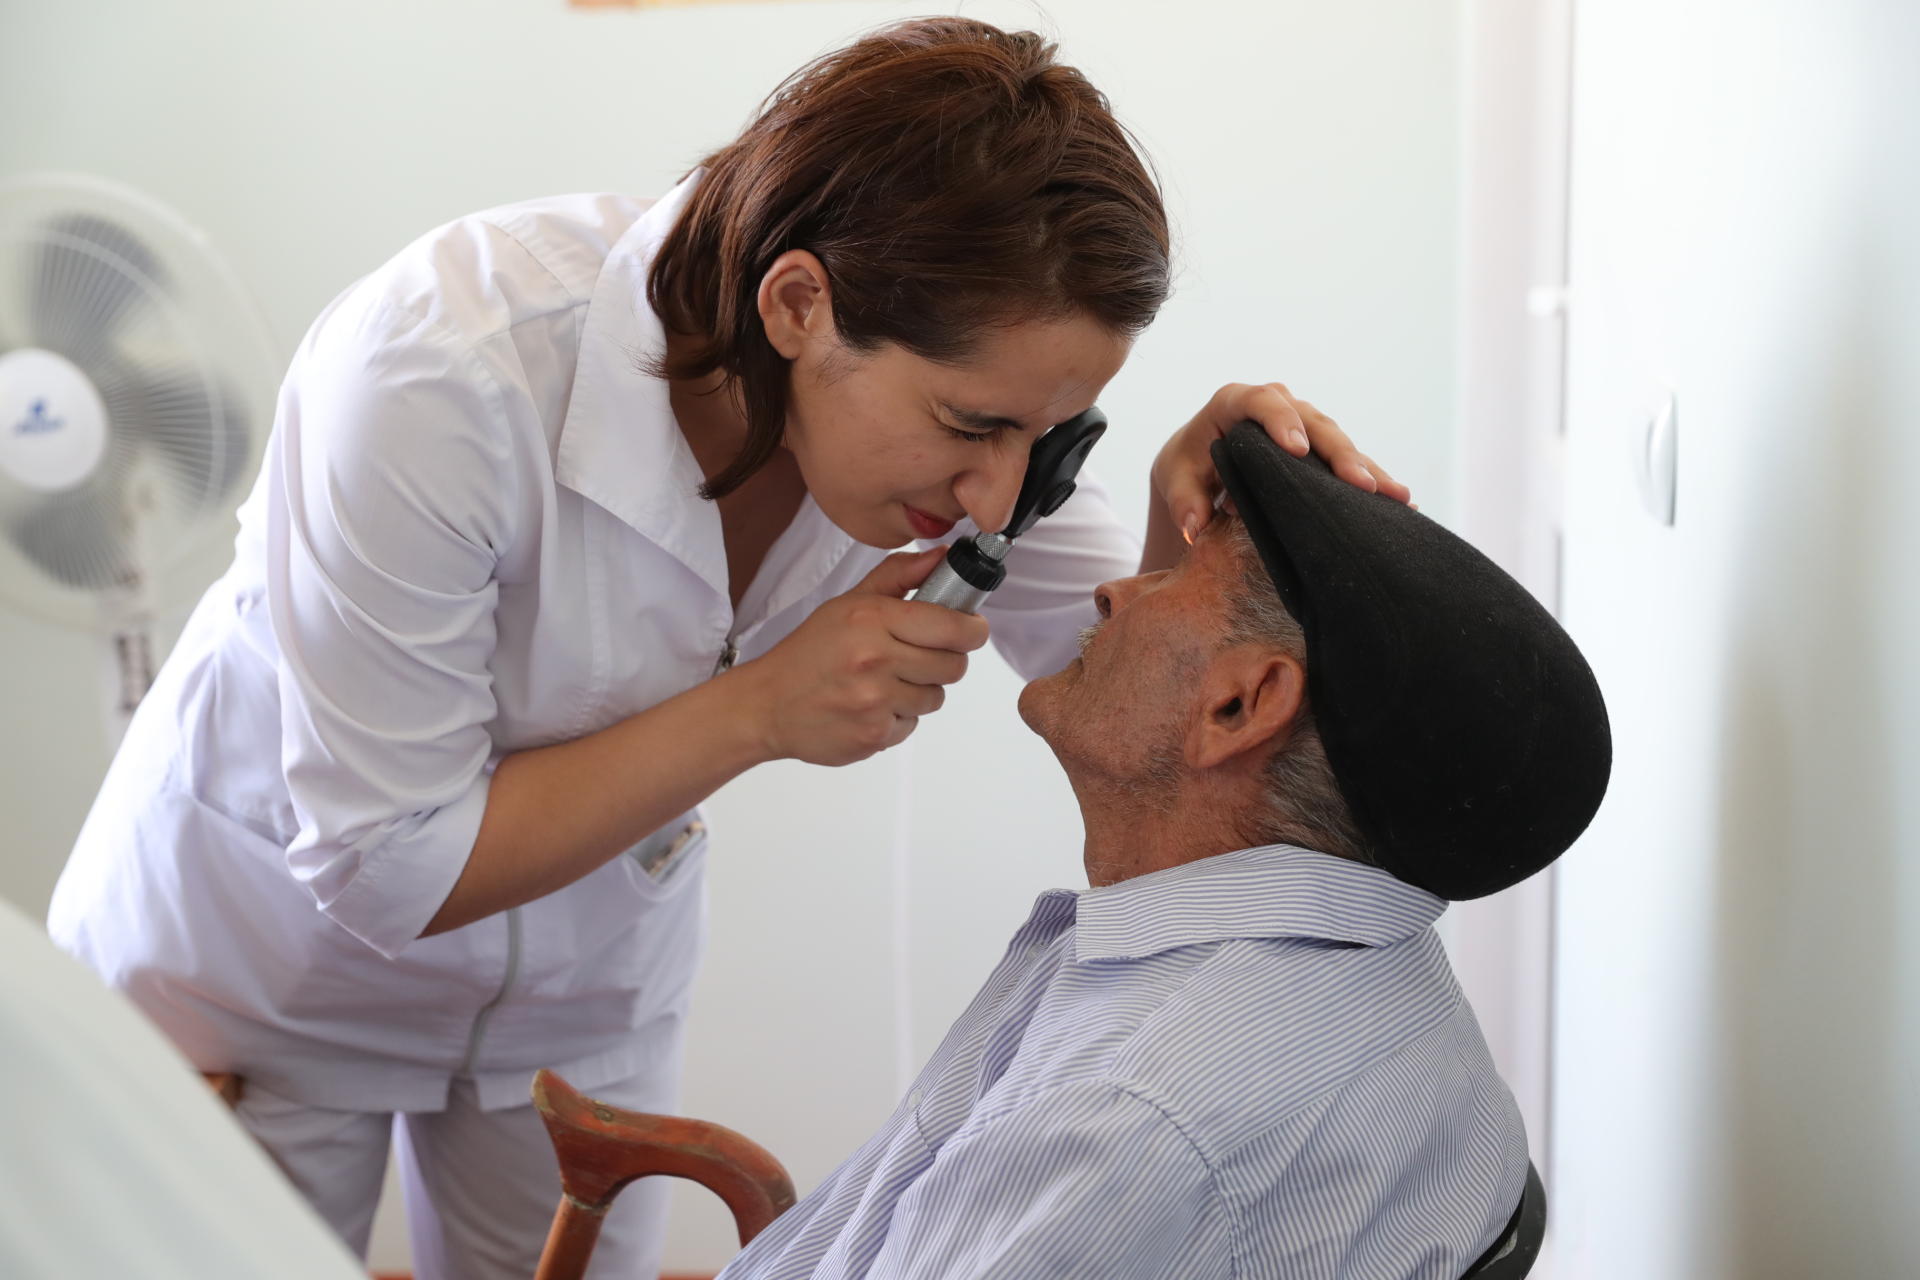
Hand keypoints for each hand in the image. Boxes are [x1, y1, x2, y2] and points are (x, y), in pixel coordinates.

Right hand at [736, 547, 990, 765]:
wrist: (767, 704)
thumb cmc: (809, 652)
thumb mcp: (848, 604)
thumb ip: (898, 576)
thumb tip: (942, 556)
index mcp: (872, 620)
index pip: (953, 626)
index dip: (972, 628)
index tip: (970, 629)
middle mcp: (876, 660)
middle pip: (954, 665)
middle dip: (945, 660)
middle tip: (919, 656)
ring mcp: (876, 701)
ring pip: (936, 697)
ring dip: (920, 690)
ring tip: (887, 682)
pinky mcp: (875, 735)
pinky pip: (912, 724)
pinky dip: (899, 717)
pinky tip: (871, 706)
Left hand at [1152, 383, 1412, 542]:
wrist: (1199, 464)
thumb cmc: (1185, 467)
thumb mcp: (1175, 481)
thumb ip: (1184, 502)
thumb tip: (1193, 528)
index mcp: (1235, 402)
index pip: (1260, 402)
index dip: (1280, 422)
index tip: (1297, 450)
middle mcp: (1277, 405)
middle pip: (1314, 423)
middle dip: (1340, 454)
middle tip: (1361, 485)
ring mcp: (1303, 423)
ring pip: (1339, 441)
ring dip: (1367, 470)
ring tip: (1397, 497)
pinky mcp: (1319, 446)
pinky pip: (1349, 460)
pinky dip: (1372, 480)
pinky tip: (1401, 503)